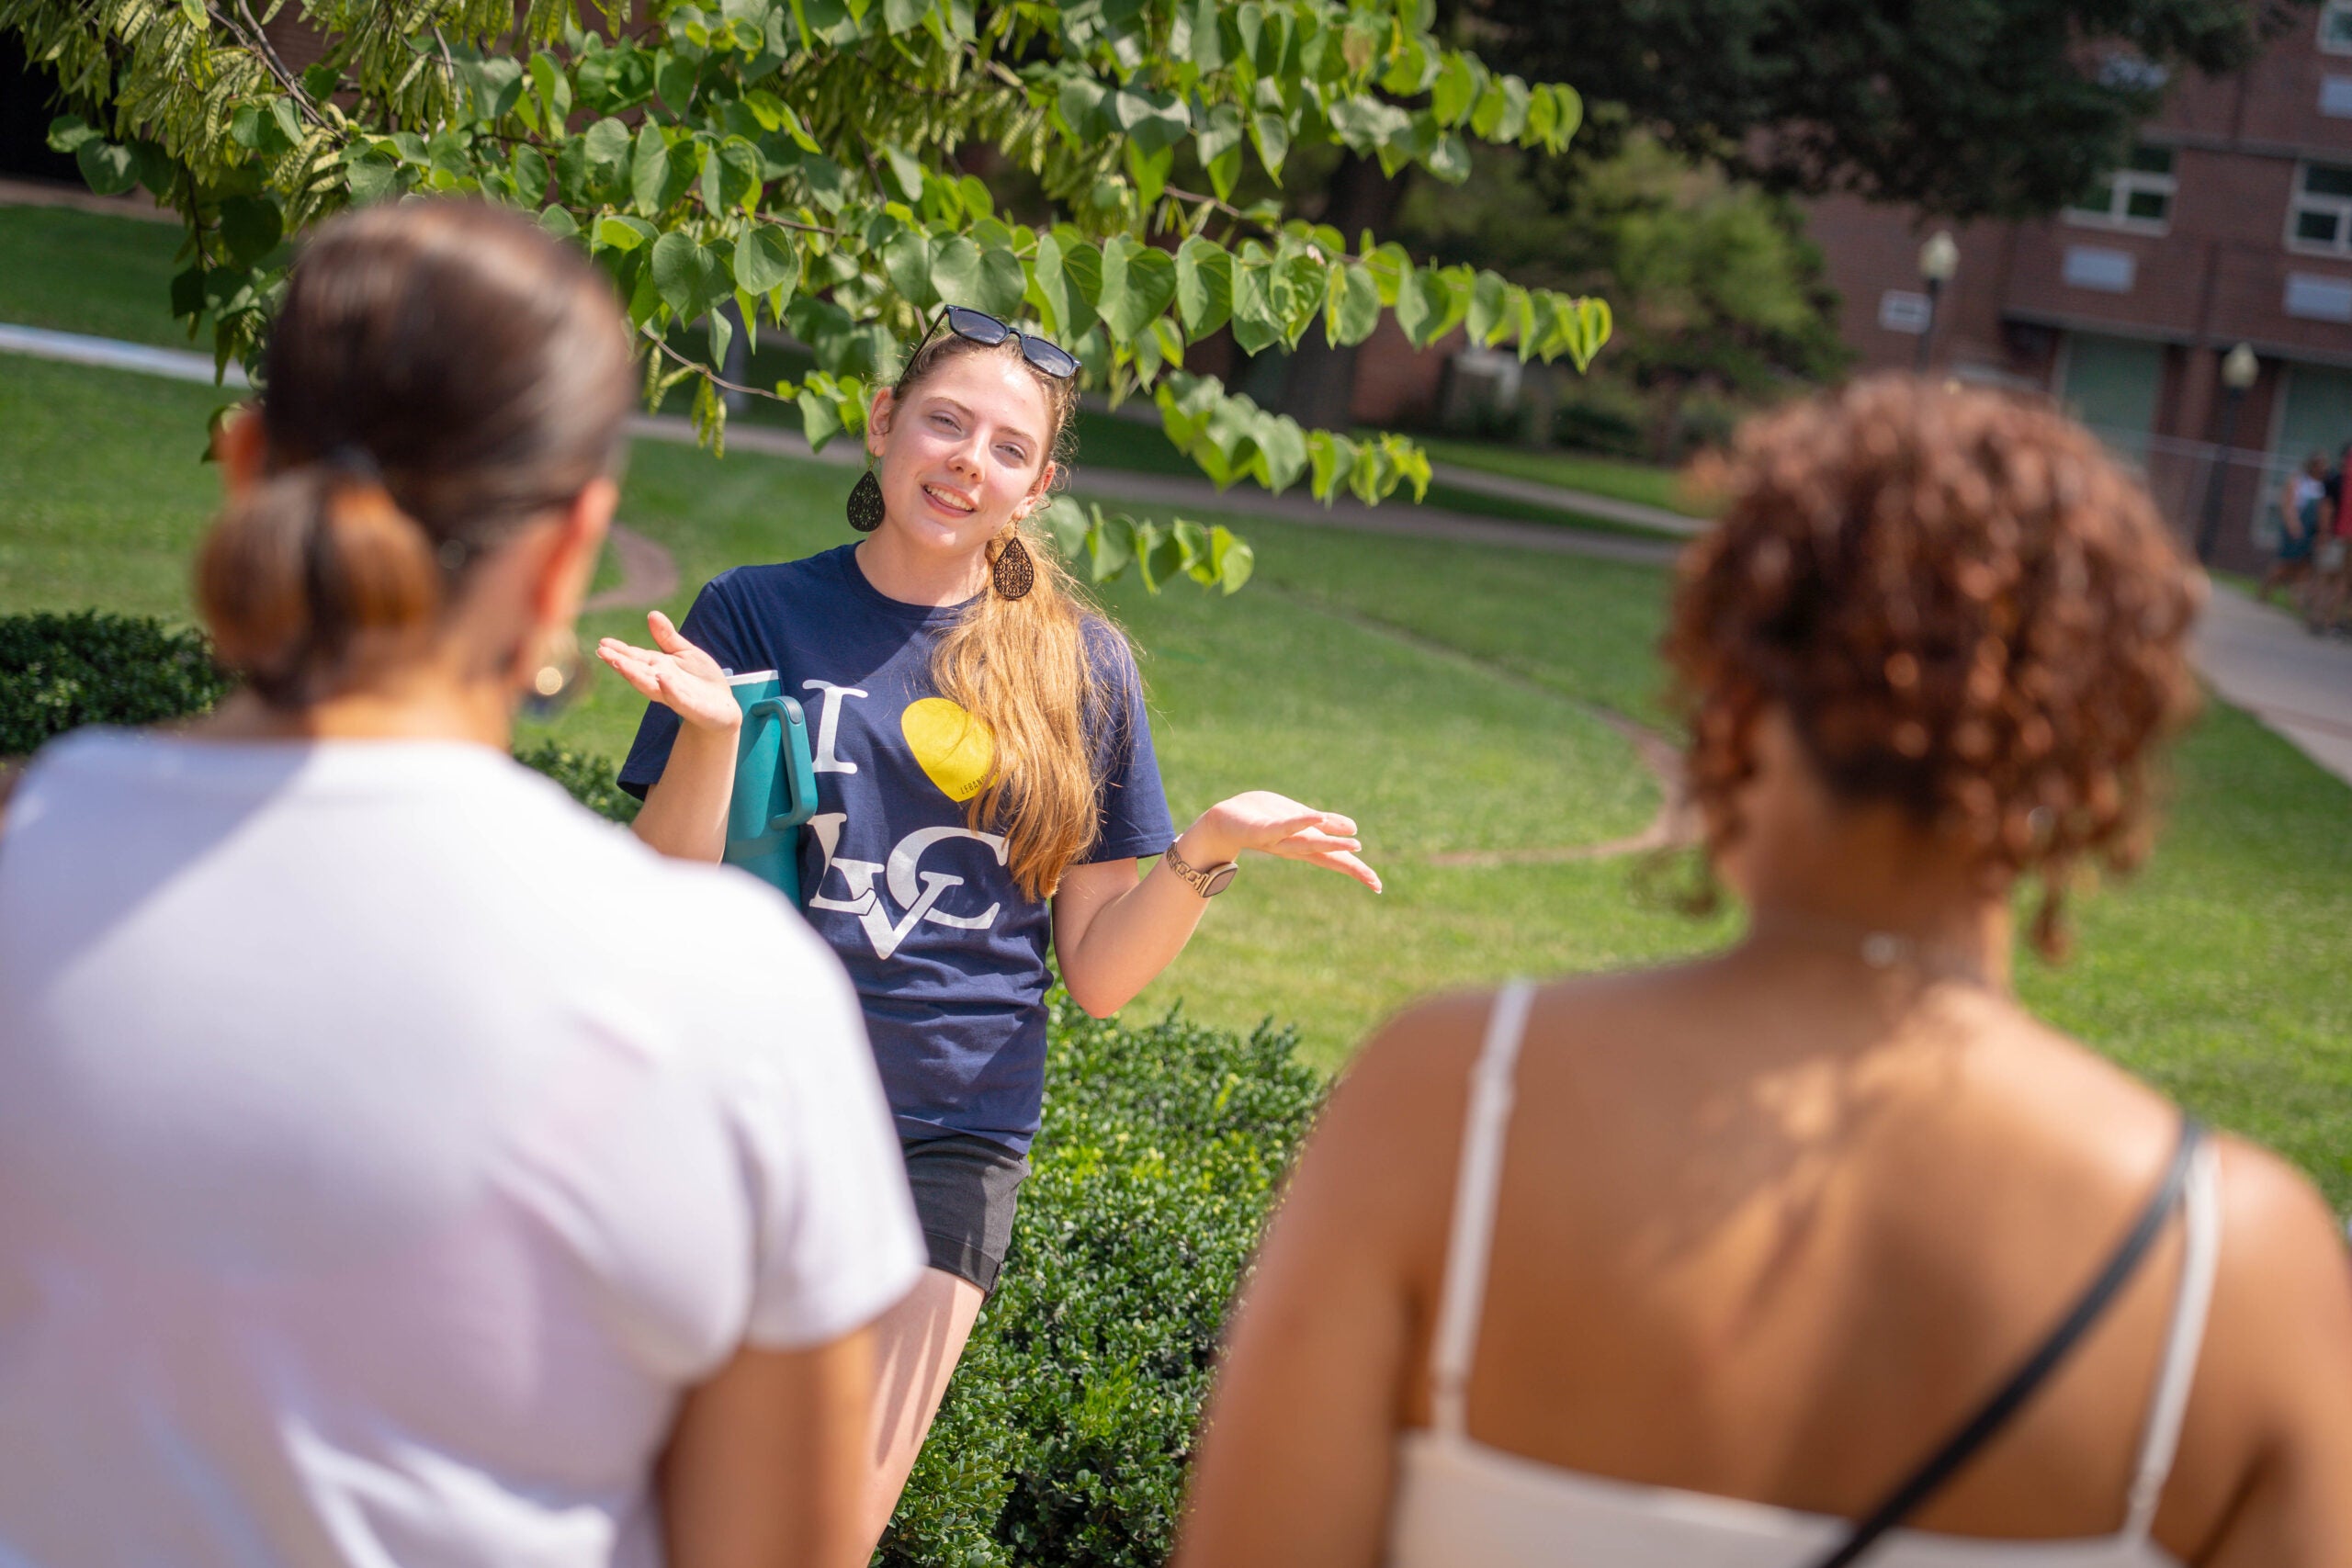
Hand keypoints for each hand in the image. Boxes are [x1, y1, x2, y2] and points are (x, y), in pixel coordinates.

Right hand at [596, 612, 740, 732]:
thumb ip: (668, 637)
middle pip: (637, 671)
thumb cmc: (701, 679)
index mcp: (658, 667)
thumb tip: (652, 614)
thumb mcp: (686, 652)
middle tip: (602, 652)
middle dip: (620, 662)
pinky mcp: (691, 706)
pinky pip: (678, 698)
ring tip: (620, 664)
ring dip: (635, 676)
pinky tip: (662, 678)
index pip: (635, 657)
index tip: (603, 642)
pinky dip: (670, 689)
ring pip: (651, 686)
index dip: (619, 650)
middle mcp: (661, 681)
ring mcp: (674, 695)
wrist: (723, 707)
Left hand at [1187, 790, 1381, 893]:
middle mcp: (1293, 848)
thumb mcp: (1297, 816)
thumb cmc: (1261, 818)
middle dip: (1350, 866)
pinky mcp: (1261, 831)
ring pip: (1308, 844)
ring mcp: (1277, 841)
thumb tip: (1354, 829)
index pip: (1334, 860)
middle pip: (1326, 858)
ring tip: (1356, 844)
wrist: (1222, 821)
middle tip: (1373, 879)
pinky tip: (1317, 817)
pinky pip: (1282, 826)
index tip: (1378, 885)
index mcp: (1304, 845)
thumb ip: (1323, 823)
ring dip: (1332, 844)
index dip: (1356, 871)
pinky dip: (1300, 822)